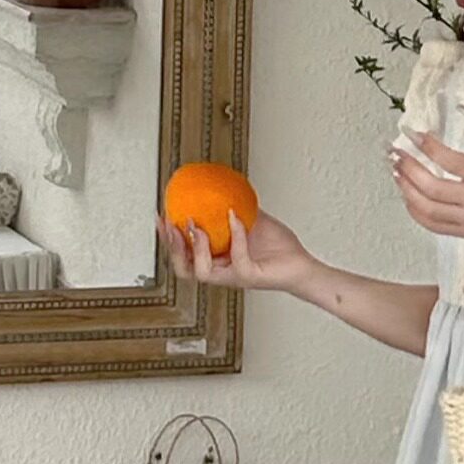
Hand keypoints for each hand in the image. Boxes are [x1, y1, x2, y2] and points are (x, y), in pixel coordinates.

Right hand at [159, 207, 312, 292]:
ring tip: (197, 226)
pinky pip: (236, 260)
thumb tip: (221, 186)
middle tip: (172, 224)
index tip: (162, 216)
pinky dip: (235, 237)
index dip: (167, 239)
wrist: (301, 262)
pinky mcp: (249, 277)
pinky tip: (235, 219)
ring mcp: (234, 276)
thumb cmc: (278, 248)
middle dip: (172, 247)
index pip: (182, 255)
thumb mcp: (250, 220)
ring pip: (202, 272)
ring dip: (196, 248)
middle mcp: (221, 271)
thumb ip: (234, 209)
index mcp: (216, 260)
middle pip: (183, 269)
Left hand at [393, 110, 463, 271]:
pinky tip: (407, 196)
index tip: (414, 133)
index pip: (449, 161)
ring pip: (427, 208)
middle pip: (431, 186)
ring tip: (395, 171)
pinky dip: (414, 211)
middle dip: (408, 168)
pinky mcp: (461, 231)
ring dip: (406, 189)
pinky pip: (431, 224)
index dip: (428, 146)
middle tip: (395, 152)